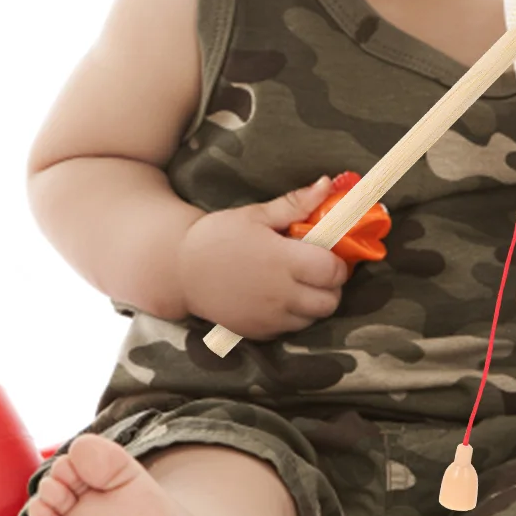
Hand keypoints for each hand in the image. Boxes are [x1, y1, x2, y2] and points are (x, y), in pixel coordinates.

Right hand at [178, 175, 353, 341]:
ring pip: (314, 318)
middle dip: (331, 285)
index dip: (337, 262)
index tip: (326, 253)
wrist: (178, 269)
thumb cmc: (218, 236)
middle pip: (331, 300)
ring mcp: (269, 317)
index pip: (334, 271)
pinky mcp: (258, 332)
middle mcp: (280, 293)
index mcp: (283, 260)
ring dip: (314, 302)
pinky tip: (279, 297)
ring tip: (298, 284)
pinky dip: (294, 316)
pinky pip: (291, 329)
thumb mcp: (255, 214)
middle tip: (317, 270)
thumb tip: (328, 183)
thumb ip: (295, 204)